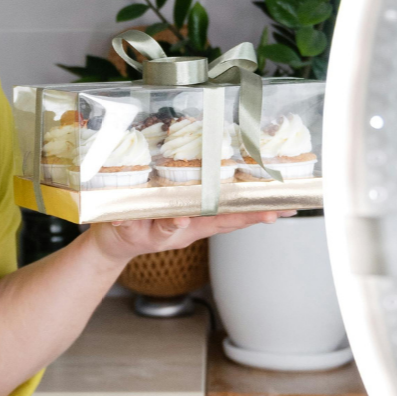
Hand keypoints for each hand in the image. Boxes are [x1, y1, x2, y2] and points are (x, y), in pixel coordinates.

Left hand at [91, 207, 295, 266]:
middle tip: (256, 213)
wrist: (115, 240)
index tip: (281, 208)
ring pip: (170, 227)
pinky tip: (122, 214)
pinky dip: (125, 218)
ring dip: (176, 222)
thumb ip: (206, 189)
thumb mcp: (183, 204)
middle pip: (210, 223)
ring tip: (179, 217)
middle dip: (232, 218)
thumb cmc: (153, 216)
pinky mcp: (128, 228)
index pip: (233, 215)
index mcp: (199, 218)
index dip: (257, 212)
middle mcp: (183, 227)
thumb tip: (234, 155)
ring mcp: (156, 230)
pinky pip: (126, 221)